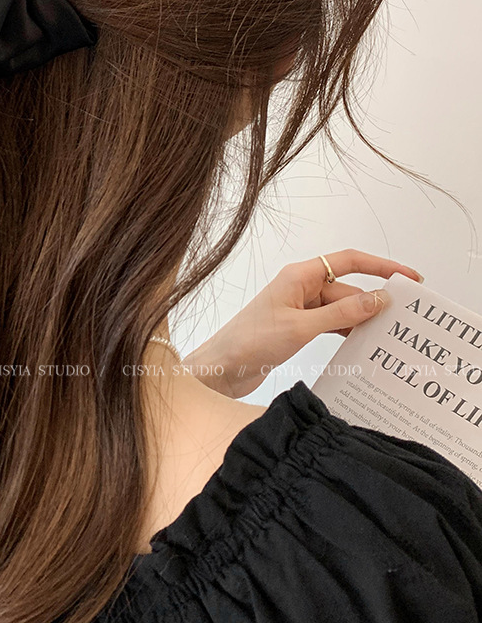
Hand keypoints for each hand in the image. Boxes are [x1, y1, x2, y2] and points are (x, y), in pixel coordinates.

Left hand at [182, 249, 423, 397]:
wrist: (221, 370)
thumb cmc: (251, 341)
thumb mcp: (302, 327)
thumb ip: (342, 312)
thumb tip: (379, 298)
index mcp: (299, 276)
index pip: (349, 261)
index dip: (381, 266)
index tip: (409, 278)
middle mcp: (300, 287)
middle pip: (348, 288)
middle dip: (374, 302)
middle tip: (406, 320)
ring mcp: (299, 308)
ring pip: (341, 308)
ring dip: (362, 320)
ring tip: (391, 336)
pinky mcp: (297, 328)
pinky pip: (330, 324)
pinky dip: (347, 332)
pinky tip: (364, 345)